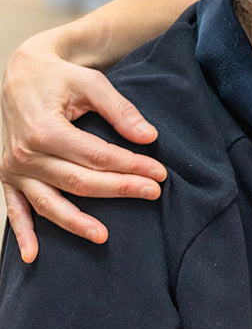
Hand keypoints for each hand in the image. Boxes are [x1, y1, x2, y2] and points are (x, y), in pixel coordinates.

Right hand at [1, 28, 165, 262]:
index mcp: (45, 129)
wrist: (23, 72)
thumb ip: (120, 110)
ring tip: (104, 236)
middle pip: (79, 181)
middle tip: (153, 193)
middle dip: (120, 189)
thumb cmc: (60, 77)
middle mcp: (26, 153)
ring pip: (50, 203)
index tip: (159, 173)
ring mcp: (15, 168)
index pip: (97, 156)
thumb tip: (149, 136)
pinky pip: (14, 209)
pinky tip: (33, 256)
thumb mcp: (92, 83)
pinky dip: (23, 233)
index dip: (131, 166)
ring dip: (76, 222)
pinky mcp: (9, 176)